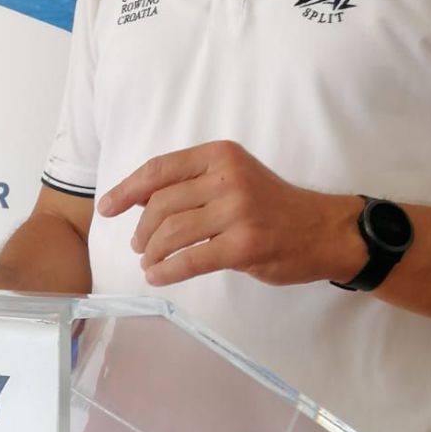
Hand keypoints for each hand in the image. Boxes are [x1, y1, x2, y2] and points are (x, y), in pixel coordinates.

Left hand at [97, 140, 361, 286]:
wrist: (324, 231)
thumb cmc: (272, 205)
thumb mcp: (234, 177)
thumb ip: (192, 183)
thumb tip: (139, 198)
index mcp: (220, 155)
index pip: (159, 169)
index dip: (126, 189)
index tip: (107, 208)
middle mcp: (227, 178)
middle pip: (161, 204)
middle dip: (142, 229)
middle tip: (138, 246)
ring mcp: (237, 211)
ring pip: (172, 232)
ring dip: (152, 252)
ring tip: (149, 263)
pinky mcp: (244, 246)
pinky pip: (191, 259)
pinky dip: (167, 271)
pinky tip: (158, 277)